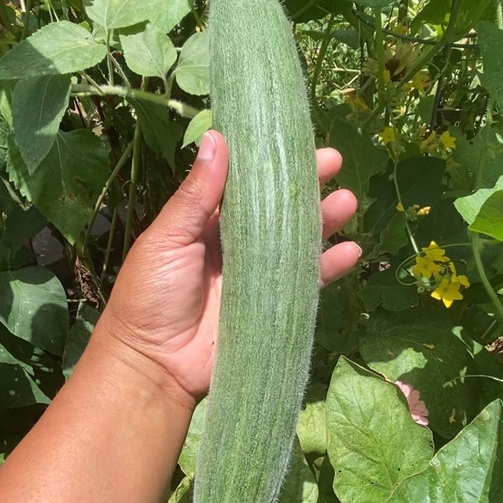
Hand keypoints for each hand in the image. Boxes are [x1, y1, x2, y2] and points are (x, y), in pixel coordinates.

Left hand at [97, 131, 360, 404]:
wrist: (155, 363)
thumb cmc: (151, 294)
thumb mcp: (168, 238)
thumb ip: (196, 195)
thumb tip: (217, 138)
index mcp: (207, 223)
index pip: (245, 185)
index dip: (270, 163)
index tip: (295, 141)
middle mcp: (237, 245)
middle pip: (278, 209)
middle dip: (305, 186)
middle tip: (334, 162)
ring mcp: (258, 275)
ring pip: (298, 241)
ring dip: (324, 221)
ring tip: (347, 201)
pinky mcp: (274, 305)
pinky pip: (307, 281)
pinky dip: (329, 267)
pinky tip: (351, 250)